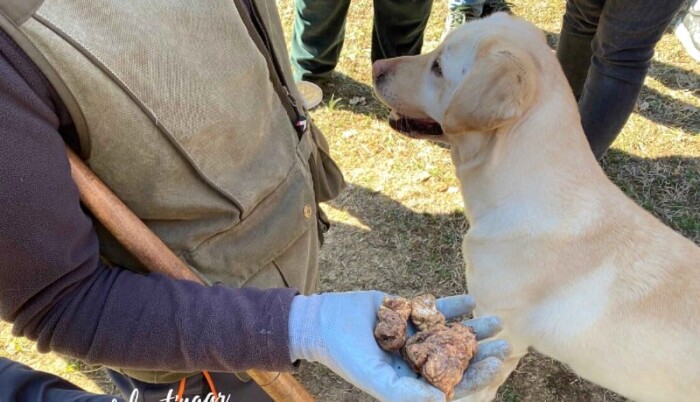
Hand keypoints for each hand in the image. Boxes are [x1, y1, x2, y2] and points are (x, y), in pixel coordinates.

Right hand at [288, 291, 509, 401]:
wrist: (322, 321)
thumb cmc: (346, 356)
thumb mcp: (374, 378)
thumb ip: (405, 393)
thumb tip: (442, 401)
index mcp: (413, 382)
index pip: (453, 384)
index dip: (476, 377)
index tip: (496, 366)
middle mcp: (418, 361)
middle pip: (458, 359)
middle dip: (483, 353)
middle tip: (506, 344)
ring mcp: (416, 337)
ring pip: (452, 334)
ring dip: (475, 329)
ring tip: (496, 320)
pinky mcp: (411, 314)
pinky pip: (437, 310)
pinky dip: (455, 306)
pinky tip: (471, 301)